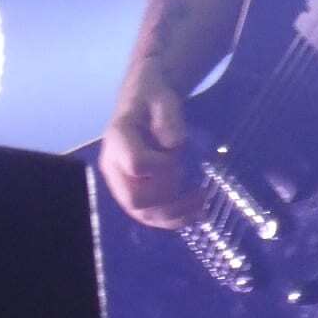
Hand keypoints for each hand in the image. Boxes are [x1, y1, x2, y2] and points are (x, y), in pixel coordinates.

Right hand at [98, 63, 199, 229]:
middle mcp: (114, 167)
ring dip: (175, 214)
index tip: (178, 152)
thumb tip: (174, 144)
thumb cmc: (152, 98)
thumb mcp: (163, 98)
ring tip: (203, 204)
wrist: (143, 101)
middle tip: (191, 184)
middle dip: (167, 196)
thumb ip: (168, 117)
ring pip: (143, 214)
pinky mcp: (134, 192)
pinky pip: (150, 215)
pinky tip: (197, 213)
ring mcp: (122, 184)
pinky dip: (173, 219)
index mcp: (117, 140)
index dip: (162, 165)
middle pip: (135, 199)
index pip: (135, 164)